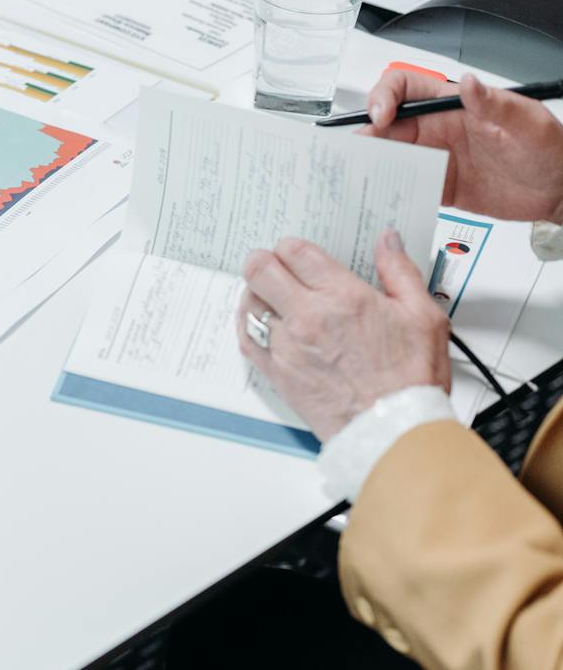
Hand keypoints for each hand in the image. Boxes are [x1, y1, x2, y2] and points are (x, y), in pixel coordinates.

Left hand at [237, 232, 450, 439]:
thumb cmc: (411, 379)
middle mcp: (308, 318)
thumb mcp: (423, 315)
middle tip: (276, 267)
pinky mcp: (275, 371)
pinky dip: (248, 322)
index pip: (295, 252)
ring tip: (271, 294)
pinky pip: (245, 336)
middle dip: (265, 261)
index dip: (293, 247)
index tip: (298, 254)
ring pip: (248, 301)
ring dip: (256, 292)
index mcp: (343, 297)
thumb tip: (386, 241)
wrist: (393, 429)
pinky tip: (260, 320)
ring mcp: (286, 346)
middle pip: (259, 269)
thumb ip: (400, 271)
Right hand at [364, 70, 562, 223]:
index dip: (383, 98)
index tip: (380, 117)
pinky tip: (384, 199)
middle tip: (357, 154)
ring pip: (387, 156)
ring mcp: (434, 159)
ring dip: (370, 165)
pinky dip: (388, 192)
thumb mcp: (528, 122)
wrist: (559, 190)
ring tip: (360, 178)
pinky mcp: (437, 186)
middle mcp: (437, 129)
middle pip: (385, 125)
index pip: (403, 88)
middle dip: (365, 137)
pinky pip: (403, 187)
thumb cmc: (550, 150)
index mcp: (451, 105)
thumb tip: (468, 84)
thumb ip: (496, 103)